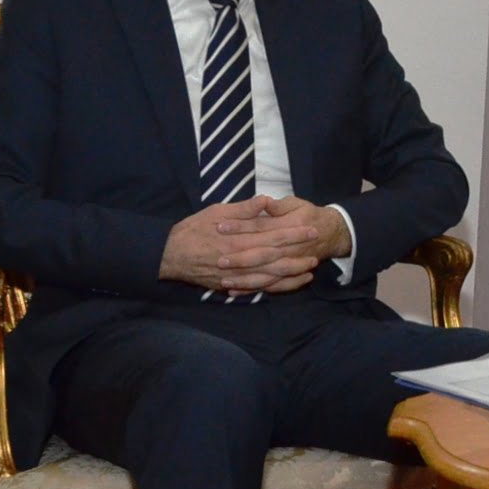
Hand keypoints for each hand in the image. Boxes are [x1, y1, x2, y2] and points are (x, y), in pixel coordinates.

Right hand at [159, 197, 333, 295]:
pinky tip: (287, 284)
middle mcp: (240, 259)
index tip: (312, 229)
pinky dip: (274, 287)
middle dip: (298, 255)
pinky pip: (257, 288)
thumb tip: (265, 200)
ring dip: (291, 274)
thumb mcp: (216, 212)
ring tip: (309, 270)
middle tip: (318, 252)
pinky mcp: (231, 285)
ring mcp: (236, 275)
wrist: (170, 254)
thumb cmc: (193, 229)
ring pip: (269, 277)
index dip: (294, 233)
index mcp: (238, 239)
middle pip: (275, 258)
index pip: (273, 235)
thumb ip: (243, 210)